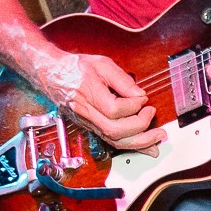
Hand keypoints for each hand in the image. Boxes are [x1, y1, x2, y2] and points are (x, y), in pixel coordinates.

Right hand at [36, 49, 156, 147]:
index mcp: (89, 94)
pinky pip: (112, 141)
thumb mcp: (101, 64)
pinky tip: (146, 145)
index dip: (133, 106)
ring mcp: (88, 123)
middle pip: (115, 131)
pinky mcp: (91, 127)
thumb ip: (122, 80)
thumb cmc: (76, 68)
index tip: (143, 98)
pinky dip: (131, 145)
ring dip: (139, 142)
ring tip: (157, 137)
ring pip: (114, 141)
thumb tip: (140, 95)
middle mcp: (87, 113)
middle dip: (140, 127)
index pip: (114, 109)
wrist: (53, 75)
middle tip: (153, 114)